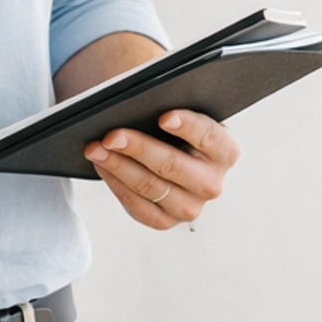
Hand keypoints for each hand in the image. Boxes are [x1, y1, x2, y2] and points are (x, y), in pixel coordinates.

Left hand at [85, 110, 239, 229]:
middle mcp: (212, 183)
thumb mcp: (183, 114)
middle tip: (112, 136)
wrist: (172, 155)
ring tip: (96, 150)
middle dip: (139, 148)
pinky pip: (139, 208)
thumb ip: (171, 105)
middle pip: (173, 166)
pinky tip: (103, 167)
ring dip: (119, 167)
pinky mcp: (167, 221)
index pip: (209, 136)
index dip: (187, 126)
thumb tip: (140, 100)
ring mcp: (191, 206)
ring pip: (151, 187)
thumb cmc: (176, 130)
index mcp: (225, 151)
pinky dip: (117, 185)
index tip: (164, 117)